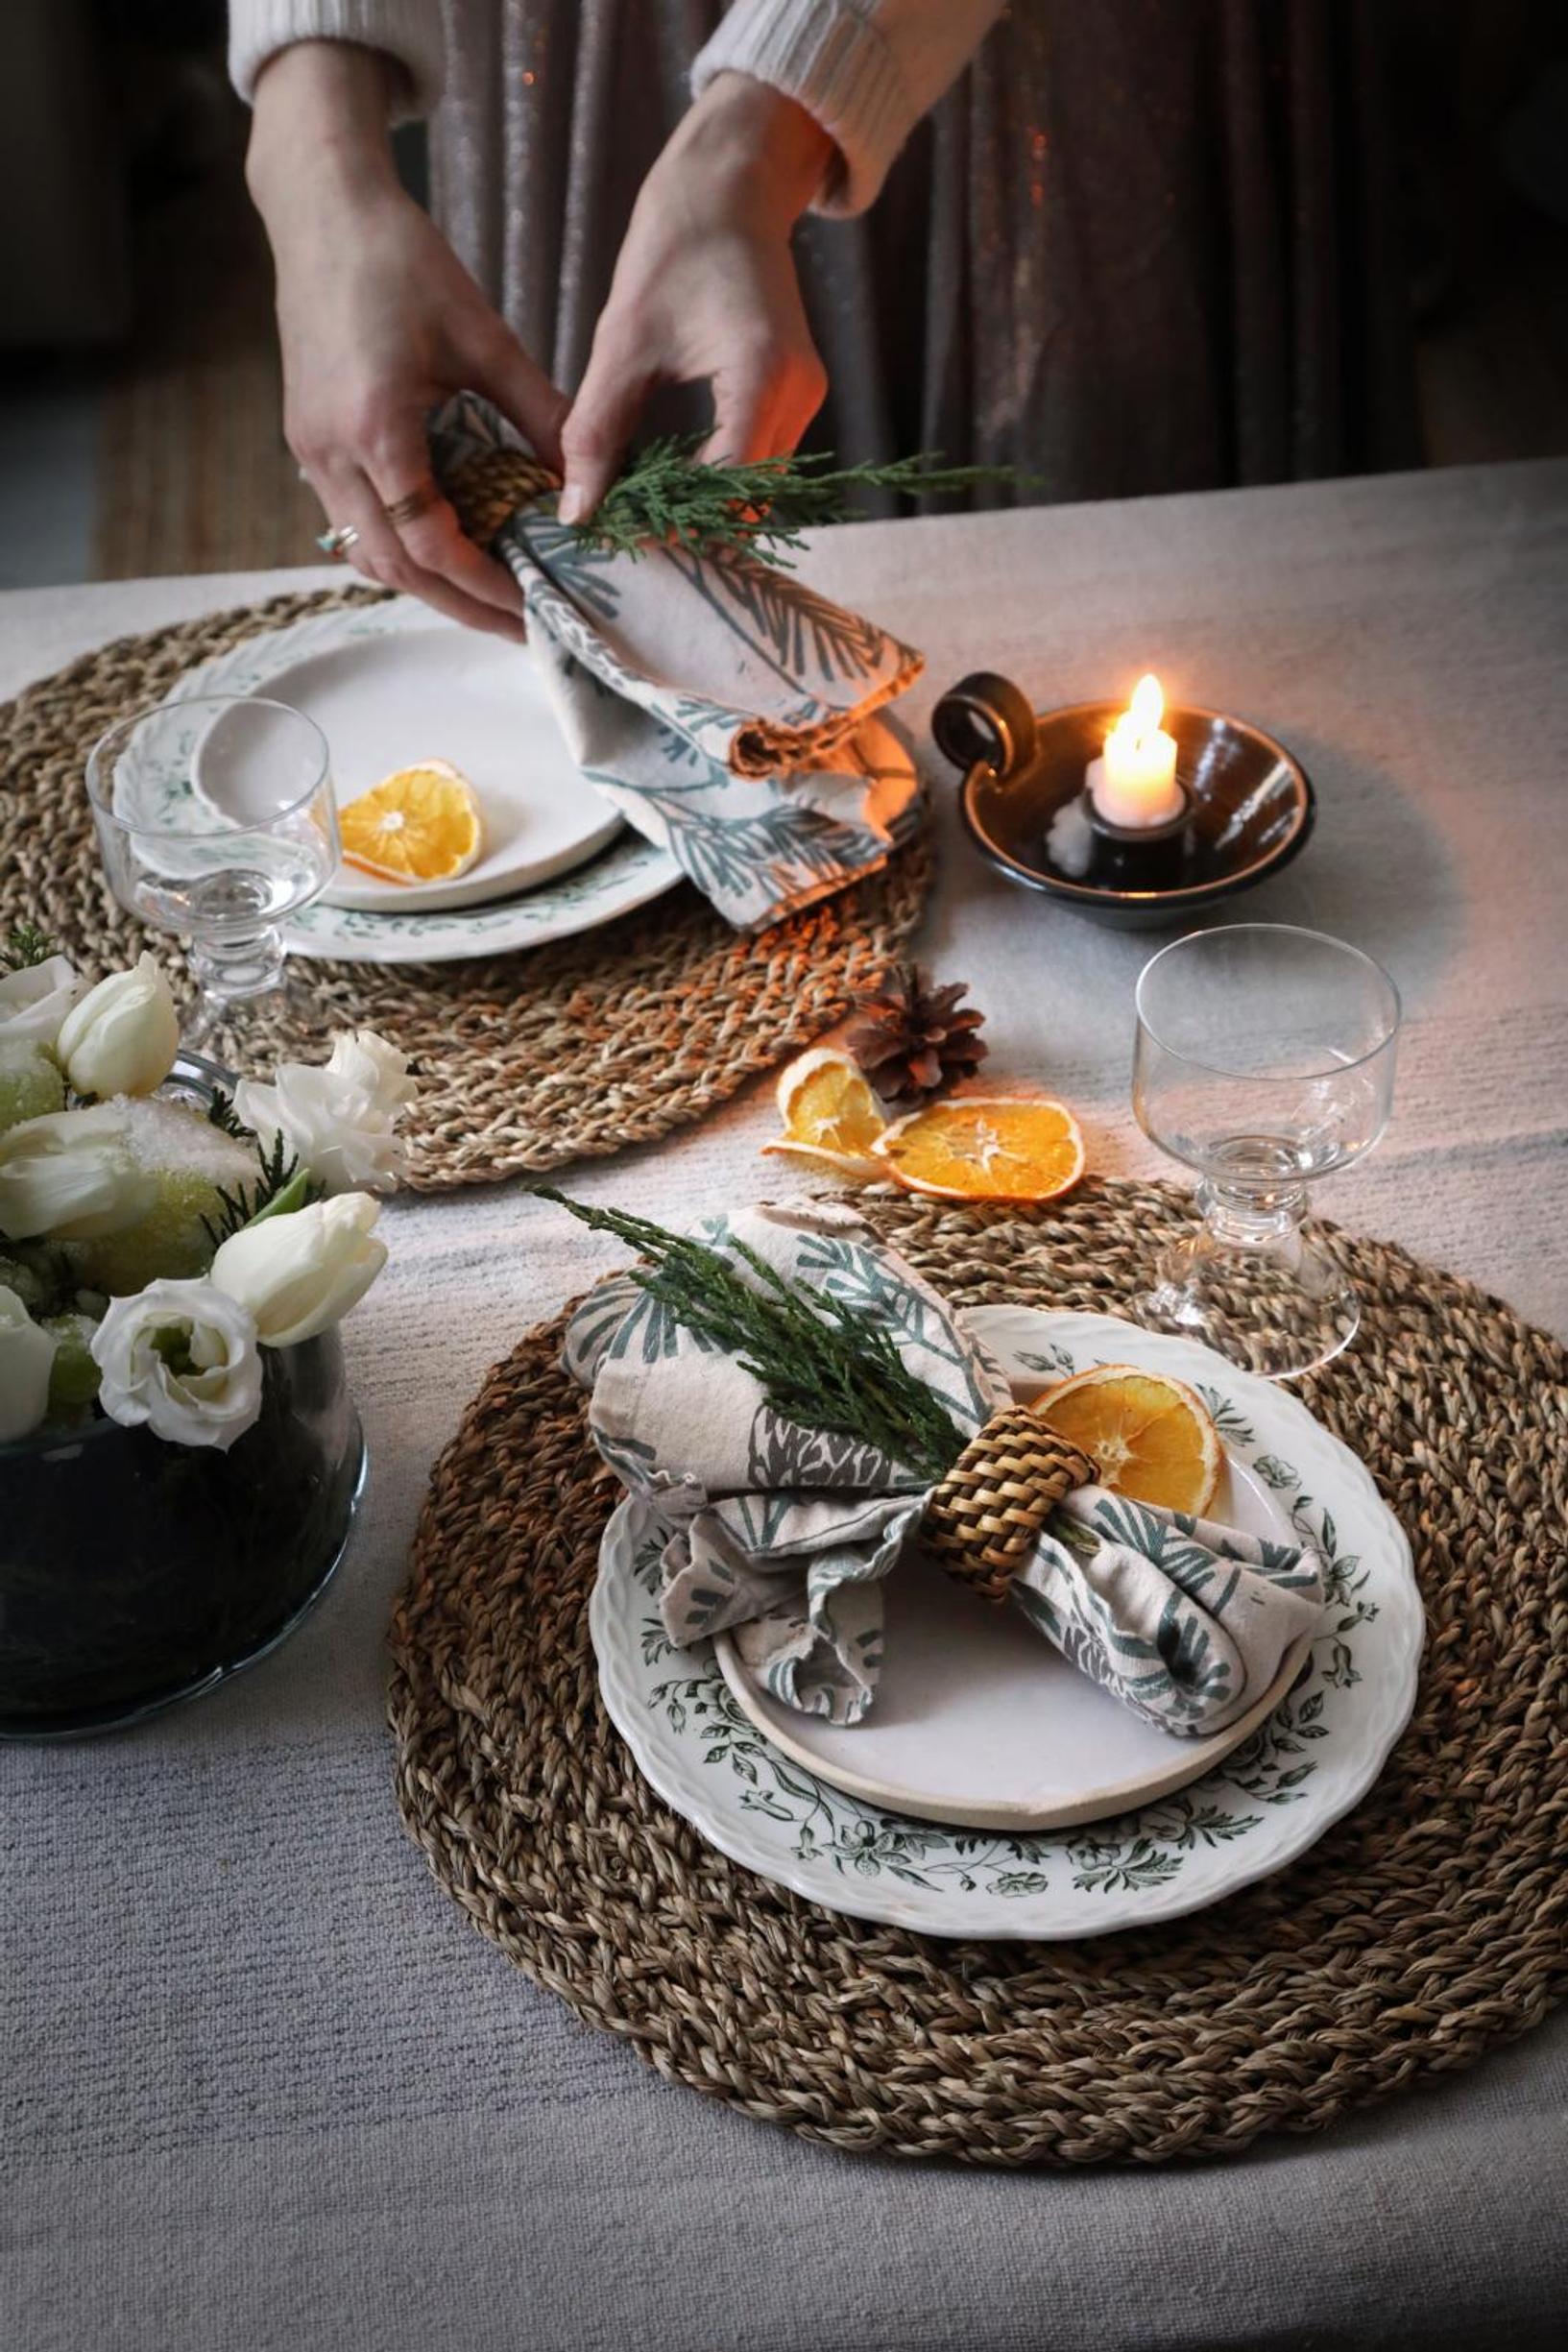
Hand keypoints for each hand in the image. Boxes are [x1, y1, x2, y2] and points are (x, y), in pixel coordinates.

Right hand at [247, 42, 567, 636]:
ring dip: (424, 581)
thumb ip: (537, 414)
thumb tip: (586, 478)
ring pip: (365, 552)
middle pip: (394, 568)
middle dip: (458, 604)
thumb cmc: (402, 259)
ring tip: (484, 590)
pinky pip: (350, 519)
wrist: (321, 207)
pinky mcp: (306, 438)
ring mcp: (309, 450)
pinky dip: (397, 544)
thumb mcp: (484, 337)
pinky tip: (443, 539)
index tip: (531, 605)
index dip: (484, 586)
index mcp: (375, 428)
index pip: (430, 544)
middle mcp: (331, 452)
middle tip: (517, 623)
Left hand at [559, 73, 834, 522]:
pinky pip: (761, 460)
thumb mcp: (621, 342)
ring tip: (643, 504)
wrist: (729, 189)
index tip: (623, 533)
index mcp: (761, 375)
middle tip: (627, 529)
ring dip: (704, 503)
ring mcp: (807, 396)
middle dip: (691, 522)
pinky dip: (718, 477)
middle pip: (749, 499)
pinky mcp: (800, 394)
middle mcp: (799, 393)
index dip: (677, 521)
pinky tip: (671, 475)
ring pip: (758, 487)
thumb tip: (576, 512)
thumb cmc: (673, 247)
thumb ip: (596, 431)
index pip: (727, 488)